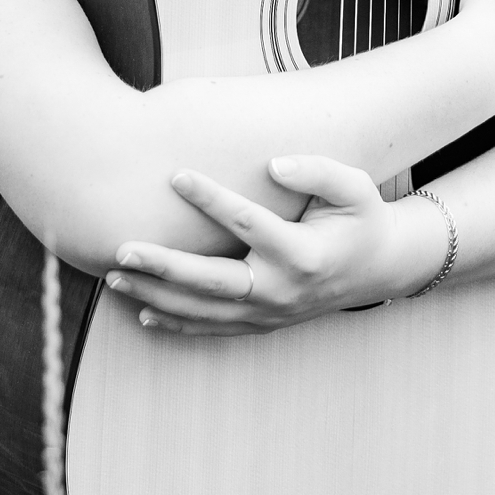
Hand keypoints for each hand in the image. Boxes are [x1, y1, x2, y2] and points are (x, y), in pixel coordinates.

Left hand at [105, 157, 404, 336]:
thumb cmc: (361, 218)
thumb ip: (317, 171)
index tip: (176, 174)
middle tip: (122, 247)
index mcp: (304, 253)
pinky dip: (176, 325)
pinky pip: (213, 329)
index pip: (248, 224)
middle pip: (213, 281)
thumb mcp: (354, 187)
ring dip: (156, 295)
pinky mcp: (263, 325)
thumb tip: (273, 164)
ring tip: (114, 276)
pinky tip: (141, 312)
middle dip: (164, 265)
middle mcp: (283, 290)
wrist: (379, 269)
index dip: (211, 198)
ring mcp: (271, 314)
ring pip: (204, 311)